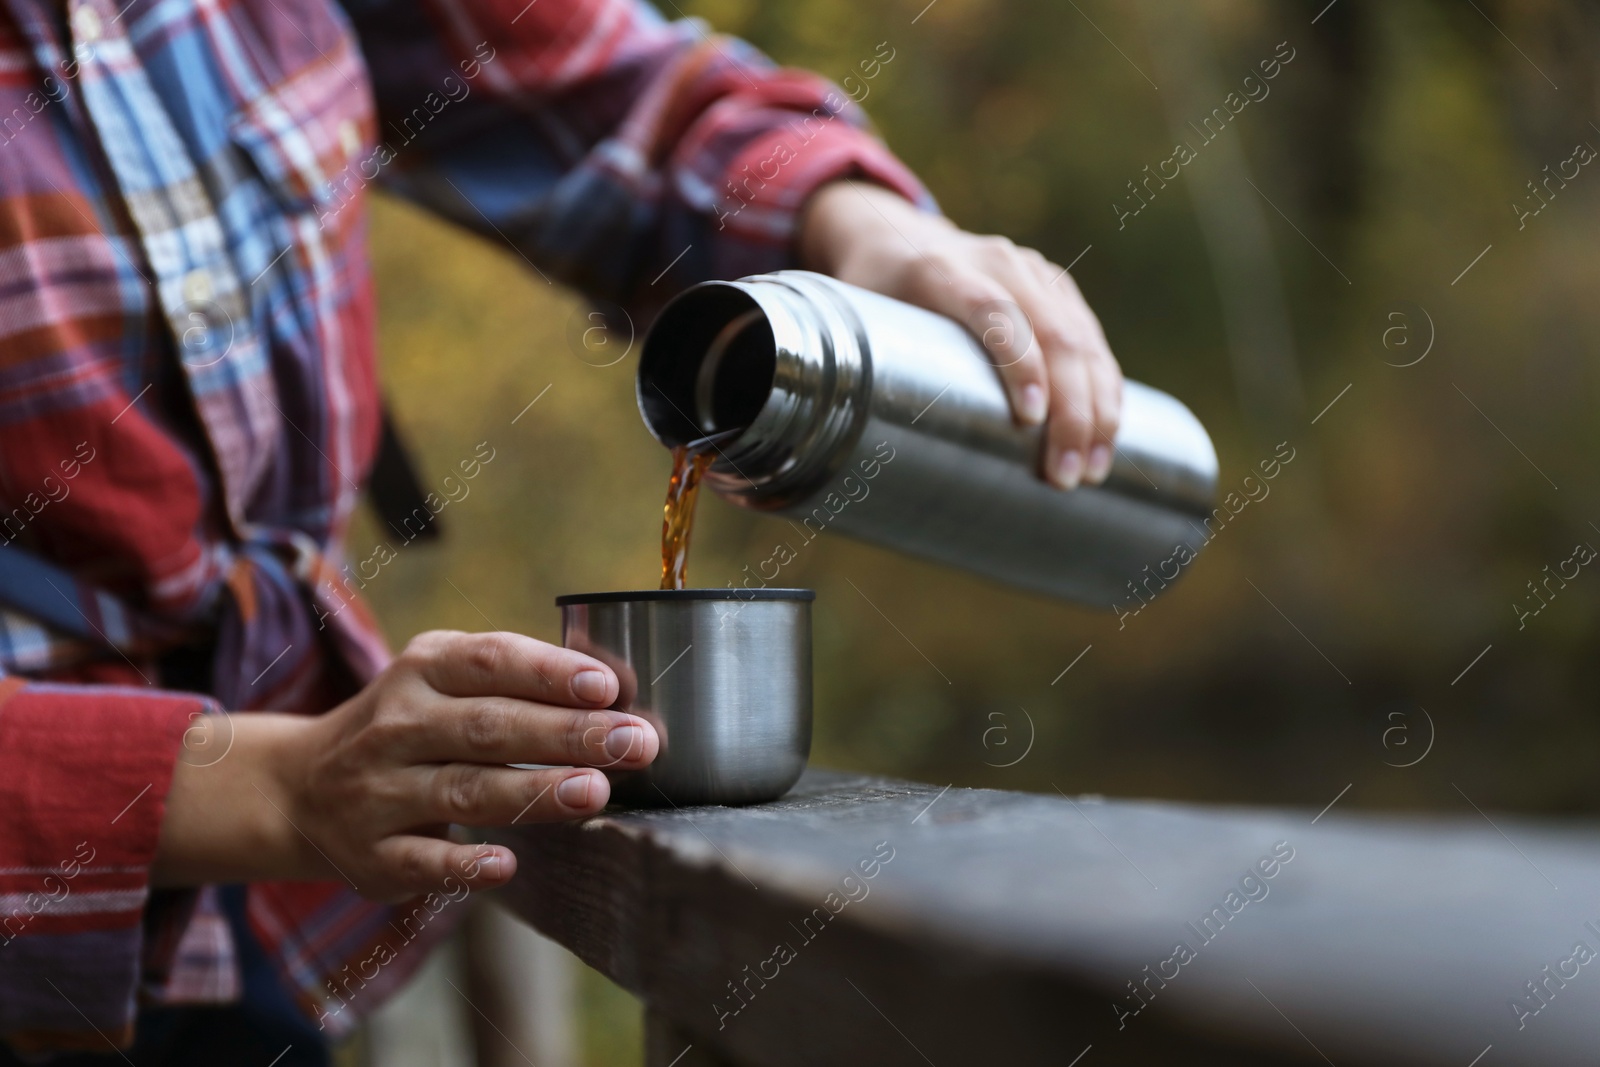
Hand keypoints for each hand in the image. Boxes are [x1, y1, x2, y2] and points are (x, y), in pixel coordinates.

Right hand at [153, 630, 657, 901]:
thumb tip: (615, 693)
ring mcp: (378, 793)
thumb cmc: (408, 725)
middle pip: (489, 728)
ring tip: (595, 792)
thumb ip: (514, 678)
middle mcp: (396, 728)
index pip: (490, 662)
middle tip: (634, 743)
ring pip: (464, 791)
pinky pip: (422, 862)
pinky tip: (507, 863)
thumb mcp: (441, 679)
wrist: (298, 787)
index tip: (608, 687)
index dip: (549, 673)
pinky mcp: (372, 856)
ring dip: (533, 792)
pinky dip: (463, 865)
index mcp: (421, 670)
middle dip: (567, 734)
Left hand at [798, 180, 1122, 488]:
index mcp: (938, 267)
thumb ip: (847, 372)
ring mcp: (1033, 272)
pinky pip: (1092, 339)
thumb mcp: (850, 318)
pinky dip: (1106, 389)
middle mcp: (995, 262)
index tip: (1030, 422)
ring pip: (1081, 339)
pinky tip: (1111, 434)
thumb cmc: (869, 292)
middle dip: (1070, 410)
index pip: (991, 312)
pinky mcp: (1056, 289)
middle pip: (1051, 334)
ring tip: (1093, 471)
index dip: (1018, 365)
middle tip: (1066, 476)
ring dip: (1098, 408)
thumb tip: (826, 462)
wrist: (895, 234)